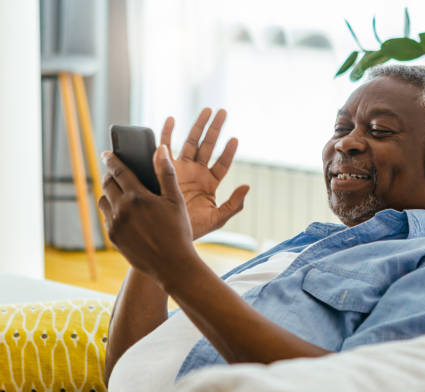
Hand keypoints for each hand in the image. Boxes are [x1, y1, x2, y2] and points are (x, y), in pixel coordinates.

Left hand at [98, 146, 197, 283]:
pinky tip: (123, 212)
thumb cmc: (178, 231)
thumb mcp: (176, 200)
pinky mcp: (113, 238)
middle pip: (107, 184)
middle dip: (109, 175)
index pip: (118, 171)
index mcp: (138, 196)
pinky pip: (107, 218)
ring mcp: (115, 225)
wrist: (172, 265)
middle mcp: (122, 209)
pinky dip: (112, 211)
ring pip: (103, 201)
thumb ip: (166, 173)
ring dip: (108, 193)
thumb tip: (160, 149)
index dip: (111, 159)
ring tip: (118, 192)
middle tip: (114, 172)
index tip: (106, 153)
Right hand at [160, 108, 249, 239]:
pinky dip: (166, 133)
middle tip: (222, 111)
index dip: (229, 151)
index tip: (235, 138)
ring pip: (190, 142)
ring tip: (207, 110)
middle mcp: (196, 172)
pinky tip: (172, 119)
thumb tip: (247, 186)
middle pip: (207, 146)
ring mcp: (180, 169)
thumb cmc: (193, 229)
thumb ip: (234, 204)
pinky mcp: (163, 169)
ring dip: (198, 126)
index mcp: (210, 183)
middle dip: (214, 129)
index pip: (222, 162)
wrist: (167, 234)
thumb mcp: (217, 218)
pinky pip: (164, 147)